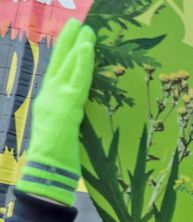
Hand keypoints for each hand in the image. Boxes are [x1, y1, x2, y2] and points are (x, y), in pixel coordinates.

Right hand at [15, 19, 94, 206]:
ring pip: (67, 66)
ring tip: (86, 29)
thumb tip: (80, 111)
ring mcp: (55, 99)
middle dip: (67, 42)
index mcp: (47, 102)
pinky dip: (82, 61)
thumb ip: (71, 117)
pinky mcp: (67, 105)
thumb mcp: (65, 132)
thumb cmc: (58, 158)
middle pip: (58, 63)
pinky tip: (87, 47)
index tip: (71, 38)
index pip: (55, 72)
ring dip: (77, 46)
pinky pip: (77, 78)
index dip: (63, 55)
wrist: (48, 170)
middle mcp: (48, 96)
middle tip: (77, 23)